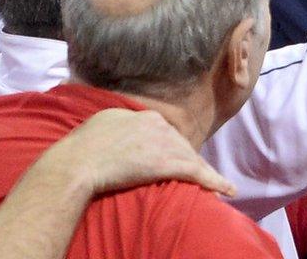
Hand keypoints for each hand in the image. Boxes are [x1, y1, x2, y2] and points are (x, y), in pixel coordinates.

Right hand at [45, 108, 235, 198]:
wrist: (79, 162)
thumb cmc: (82, 148)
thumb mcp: (102, 125)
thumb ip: (117, 126)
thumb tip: (116, 131)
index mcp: (142, 116)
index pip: (165, 132)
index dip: (172, 148)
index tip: (175, 158)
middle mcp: (157, 125)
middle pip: (181, 144)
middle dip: (191, 160)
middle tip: (200, 175)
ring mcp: (164, 143)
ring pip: (192, 159)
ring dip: (207, 173)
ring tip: (220, 186)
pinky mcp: (168, 163)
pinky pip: (198, 173)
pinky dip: (214, 182)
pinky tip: (226, 190)